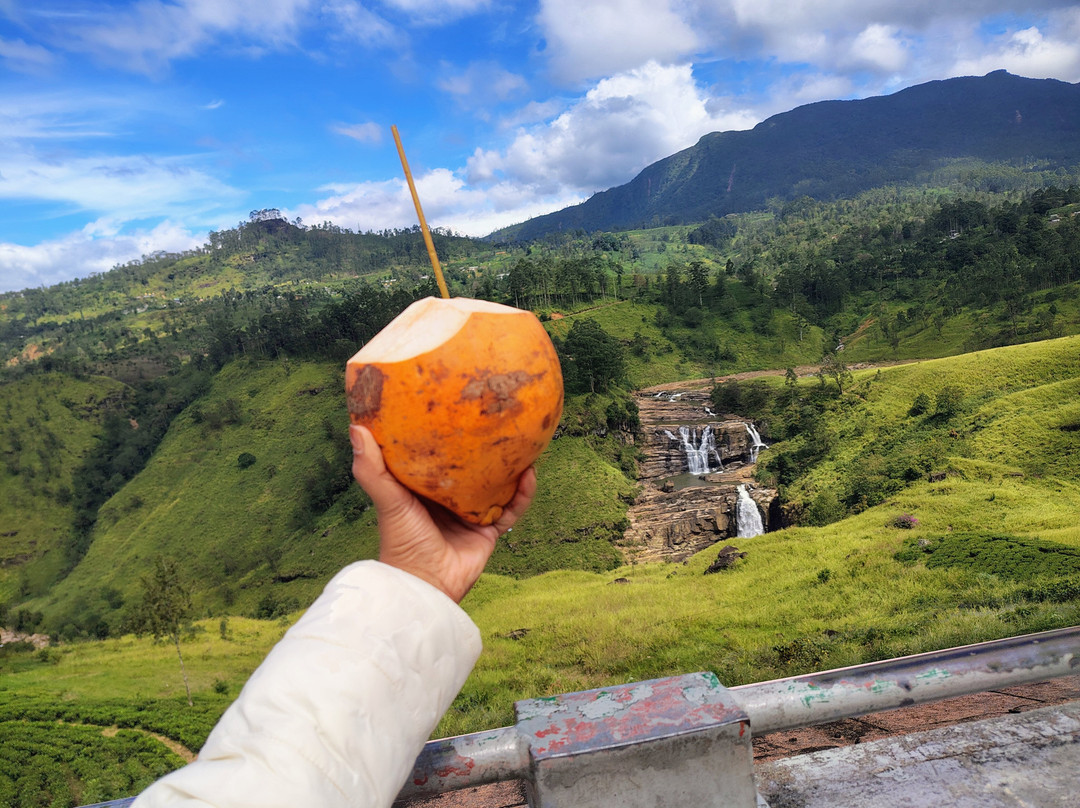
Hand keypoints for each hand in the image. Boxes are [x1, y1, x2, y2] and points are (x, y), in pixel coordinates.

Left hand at [349, 425, 536, 602]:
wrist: (425, 585)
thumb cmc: (400, 542)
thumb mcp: (387, 499)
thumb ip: (372, 468)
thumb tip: (356, 426)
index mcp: (424, 488)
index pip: (437, 455)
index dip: (447, 433)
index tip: (456, 407)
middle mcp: (449, 498)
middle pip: (472, 467)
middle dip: (485, 446)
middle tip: (497, 417)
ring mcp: (470, 514)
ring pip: (497, 484)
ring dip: (510, 466)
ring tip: (522, 441)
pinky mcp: (489, 531)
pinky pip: (512, 509)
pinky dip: (522, 493)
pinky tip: (529, 473)